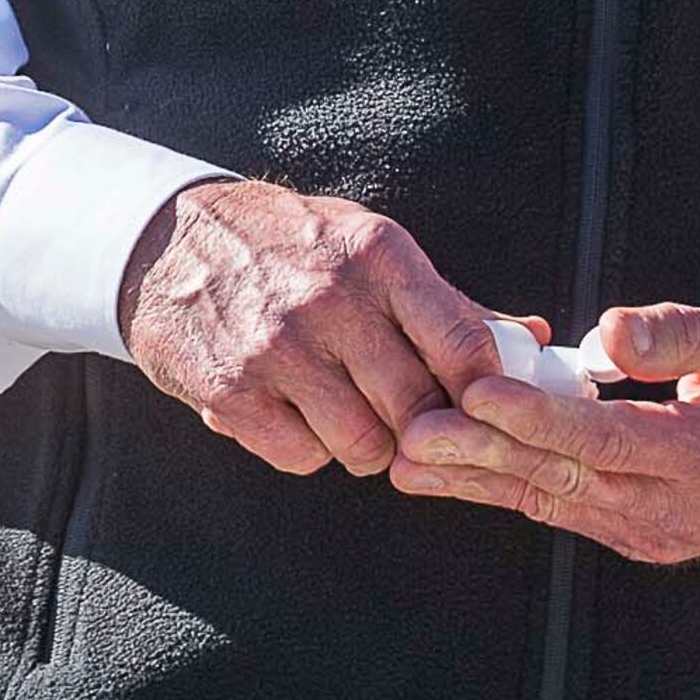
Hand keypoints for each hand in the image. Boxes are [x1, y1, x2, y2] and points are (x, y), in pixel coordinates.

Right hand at [115, 178, 507, 477]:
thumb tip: (533, 340)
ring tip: (348, 413)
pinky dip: (308, 449)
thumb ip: (448, 303)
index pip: (465, 343)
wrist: (166, 241)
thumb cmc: (285, 246)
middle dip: (425, 427)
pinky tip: (296, 414)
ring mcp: (278, 348)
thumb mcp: (366, 248)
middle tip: (410, 418)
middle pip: (421, 408)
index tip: (483, 407)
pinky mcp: (232, 392)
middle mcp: (330, 298)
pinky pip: (303, 458)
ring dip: (366, 444)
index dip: (486, 393)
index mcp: (377, 254)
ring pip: (366, 445)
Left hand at [387, 298, 699, 562]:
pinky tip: (442, 473)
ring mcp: (646, 532)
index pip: (606, 439)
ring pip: (549, 500)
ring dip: (475, 479)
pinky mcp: (626, 535)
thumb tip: (608, 335)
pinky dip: (498, 488)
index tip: (476, 390)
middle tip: (414, 432)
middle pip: (564, 478)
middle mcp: (670, 509)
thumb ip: (685, 333)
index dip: (537, 416)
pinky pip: (556, 507)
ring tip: (405, 459)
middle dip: (483, 454)